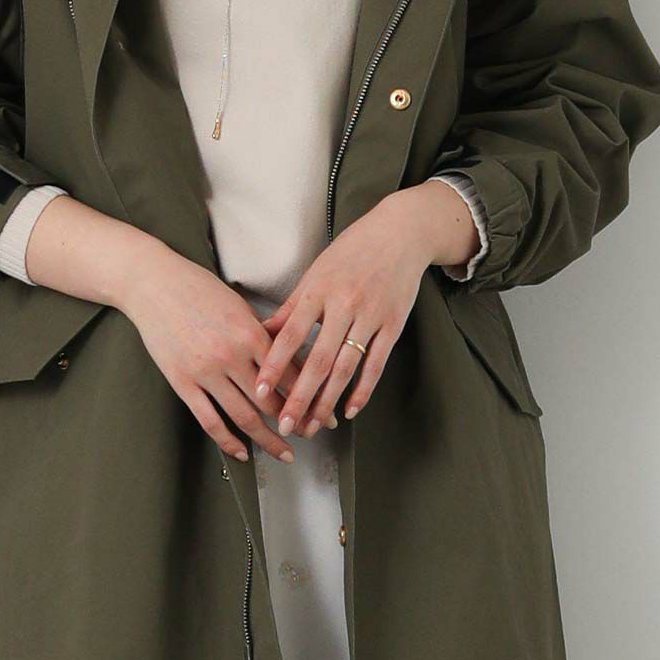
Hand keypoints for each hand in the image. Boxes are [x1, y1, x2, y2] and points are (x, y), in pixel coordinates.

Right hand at [120, 250, 309, 462]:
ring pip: (244, 417)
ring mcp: (205, 372)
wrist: (154, 284)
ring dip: (268, 440)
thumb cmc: (198, 289)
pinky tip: (242, 453)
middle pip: (271, 402)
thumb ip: (263, 336)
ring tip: (284, 453)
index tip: (321, 414)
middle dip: (294, 423)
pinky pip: (209, 420)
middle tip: (309, 435)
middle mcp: (231, 356)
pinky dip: (228, 441)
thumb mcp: (240, 306)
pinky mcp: (182, 382)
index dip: (310, 399)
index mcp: (251, 333)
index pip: (290, 376)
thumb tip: (289, 363)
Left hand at [253, 189, 443, 437]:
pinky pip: (376, 364)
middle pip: (318, 360)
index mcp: (317, 291)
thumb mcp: (315, 272)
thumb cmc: (351, 252)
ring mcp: (371, 316)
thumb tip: (261, 333)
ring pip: (346, 367)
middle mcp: (343, 305)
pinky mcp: (393, 325)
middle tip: (286, 425)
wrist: (400, 234)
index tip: (259, 392)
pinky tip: (349, 410)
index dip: (273, 366)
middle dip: (299, 397)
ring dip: (328, 400)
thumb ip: (291, 307)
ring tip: (313, 426)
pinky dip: (363, 390)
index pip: (290, 335)